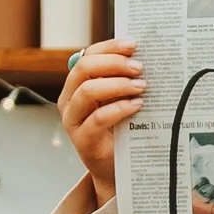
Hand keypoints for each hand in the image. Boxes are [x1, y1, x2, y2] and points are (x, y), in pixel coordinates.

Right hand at [58, 37, 146, 204]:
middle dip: (113, 63)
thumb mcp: (119, 99)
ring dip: (117, 85)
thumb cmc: (119, 129)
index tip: (133, 44)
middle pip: (83, 68)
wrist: (115, 168)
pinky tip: (136, 105)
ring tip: (141, 87)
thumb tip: (143, 55)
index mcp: (77, 84)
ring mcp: (73, 120)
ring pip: (87, 91)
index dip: (109, 47)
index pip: (87, 55)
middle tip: (139, 67)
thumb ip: (123, 79)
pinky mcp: (83, 139)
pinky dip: (119, 108)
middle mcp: (70, 99)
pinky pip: (98, 118)